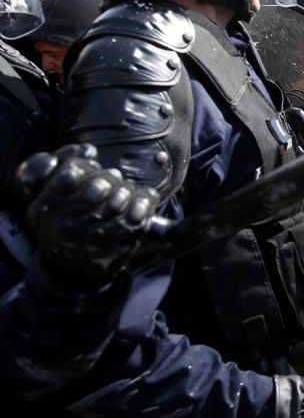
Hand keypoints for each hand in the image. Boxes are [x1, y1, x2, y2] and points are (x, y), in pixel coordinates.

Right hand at [15, 144, 158, 285]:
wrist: (73, 267)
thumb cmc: (68, 222)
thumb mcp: (54, 197)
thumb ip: (65, 167)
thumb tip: (87, 151)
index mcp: (43, 209)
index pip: (73, 172)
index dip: (89, 167)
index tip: (94, 170)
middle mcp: (63, 225)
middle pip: (100, 184)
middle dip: (113, 178)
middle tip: (116, 180)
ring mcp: (90, 238)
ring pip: (120, 198)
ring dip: (130, 189)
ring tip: (128, 191)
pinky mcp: (116, 246)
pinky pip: (138, 214)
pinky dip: (146, 201)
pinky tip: (144, 199)